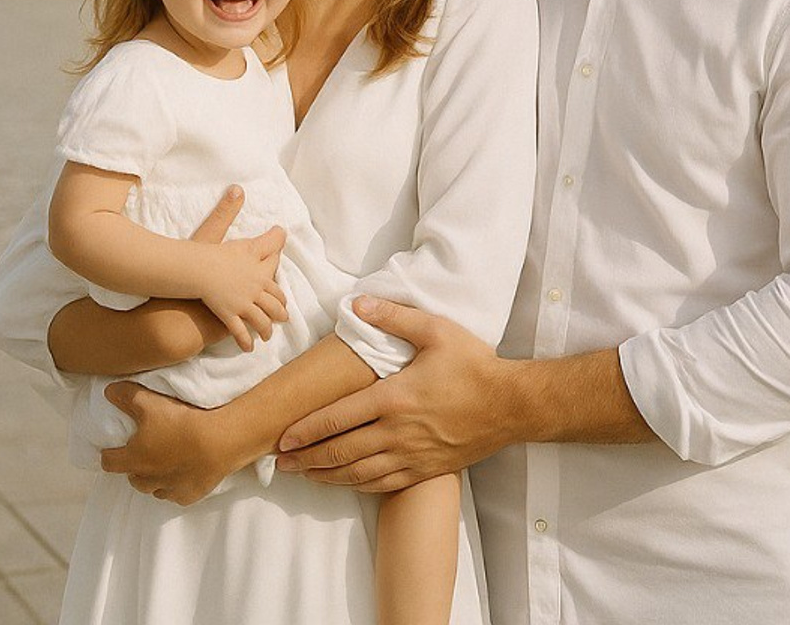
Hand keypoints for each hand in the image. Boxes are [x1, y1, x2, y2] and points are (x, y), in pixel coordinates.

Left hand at [101, 384, 237, 503]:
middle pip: (132, 478)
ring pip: (153, 488)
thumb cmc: (179, 421)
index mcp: (134, 458)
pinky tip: (183, 473)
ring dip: (153, 479)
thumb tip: (108, 392)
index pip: (109, 462)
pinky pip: (175, 494)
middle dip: (134, 467)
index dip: (108, 454)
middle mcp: (147, 479)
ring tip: (162, 464)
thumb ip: (126, 397)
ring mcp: (168, 490)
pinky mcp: (188, 495)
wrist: (216, 441)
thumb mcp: (149, 402)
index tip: (110, 449)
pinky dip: (175, 486)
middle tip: (142, 452)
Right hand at [194, 228, 287, 351]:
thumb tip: (272, 219)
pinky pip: (240, 332)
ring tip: (266, 335)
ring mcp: (242, 305)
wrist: (200, 269)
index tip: (284, 298)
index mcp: (259, 273)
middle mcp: (255, 291)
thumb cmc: (219, 253)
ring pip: (261, 321)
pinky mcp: (229, 315)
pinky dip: (245, 342)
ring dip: (265, 330)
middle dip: (279, 313)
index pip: (274, 284)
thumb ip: (260, 235)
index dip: (280, 293)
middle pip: (273, 305)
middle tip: (283, 318)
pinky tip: (248, 348)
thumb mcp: (244, 242)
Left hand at [273, 297, 507, 491]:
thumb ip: (393, 316)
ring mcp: (410, 456)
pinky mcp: (424, 471)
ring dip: (326, 476)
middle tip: (280, 463)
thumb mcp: (435, 330)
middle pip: (341, 452)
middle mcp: (397, 433)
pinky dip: (356, 486)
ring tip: (302, 475)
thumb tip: (357, 303)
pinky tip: (344, 482)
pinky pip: (382, 485)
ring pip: (358, 474)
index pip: (338, 418)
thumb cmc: (473, 365)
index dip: (307, 430)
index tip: (282, 438)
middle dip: (306, 459)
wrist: (510, 406)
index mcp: (394, 398)